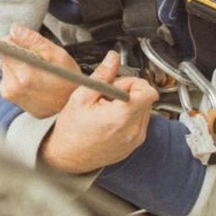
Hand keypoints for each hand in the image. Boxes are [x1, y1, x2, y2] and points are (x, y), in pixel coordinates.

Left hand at [0, 24, 79, 117]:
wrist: (68, 106)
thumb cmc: (67, 80)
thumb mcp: (57, 55)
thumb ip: (34, 40)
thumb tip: (14, 29)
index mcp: (24, 75)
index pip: (5, 47)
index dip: (18, 42)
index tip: (29, 46)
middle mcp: (13, 87)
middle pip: (6, 56)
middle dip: (20, 54)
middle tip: (39, 61)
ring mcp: (9, 93)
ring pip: (7, 65)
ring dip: (18, 64)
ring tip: (37, 72)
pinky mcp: (8, 96)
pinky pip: (7, 76)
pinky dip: (17, 74)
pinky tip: (32, 80)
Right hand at [38, 52, 158, 173]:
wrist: (67, 157)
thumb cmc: (70, 132)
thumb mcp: (81, 97)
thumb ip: (102, 75)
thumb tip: (112, 58)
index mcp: (121, 117)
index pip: (148, 92)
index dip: (134, 82)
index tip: (120, 84)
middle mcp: (133, 131)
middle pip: (146, 98)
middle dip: (129, 91)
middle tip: (108, 96)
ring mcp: (135, 139)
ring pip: (145, 109)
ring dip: (130, 103)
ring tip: (107, 108)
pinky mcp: (134, 144)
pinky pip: (140, 122)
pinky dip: (129, 116)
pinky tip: (110, 119)